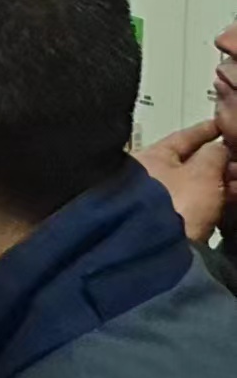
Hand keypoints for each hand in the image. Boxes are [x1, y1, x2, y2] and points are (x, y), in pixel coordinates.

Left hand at [137, 120, 230, 242]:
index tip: (222, 125)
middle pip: (192, 163)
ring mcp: (159, 201)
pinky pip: (197, 206)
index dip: (206, 130)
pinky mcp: (170, 223)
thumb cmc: (173, 206)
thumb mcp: (201, 173)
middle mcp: (149, 177)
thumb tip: (218, 147)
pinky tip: (231, 202)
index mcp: (150, 157)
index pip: (182, 137)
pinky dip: (216, 201)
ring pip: (197, 185)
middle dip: (221, 162)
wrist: (156, 252)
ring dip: (222, 183)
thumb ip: (214, 154)